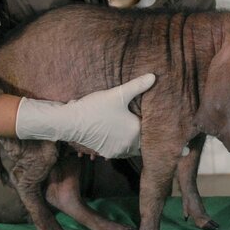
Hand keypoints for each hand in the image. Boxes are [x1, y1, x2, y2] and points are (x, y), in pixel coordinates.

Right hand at [15, 73, 155, 158]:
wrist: (70, 122)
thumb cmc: (95, 108)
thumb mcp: (118, 94)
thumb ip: (137, 85)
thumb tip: (154, 76)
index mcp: (135, 133)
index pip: (153, 131)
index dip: (156, 124)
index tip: (158, 118)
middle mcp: (128, 146)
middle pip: (144, 141)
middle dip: (146, 133)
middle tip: (148, 122)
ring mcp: (117, 151)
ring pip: (133, 147)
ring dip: (135, 140)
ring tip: (135, 127)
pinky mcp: (106, 152)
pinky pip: (121, 150)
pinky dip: (123, 143)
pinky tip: (121, 134)